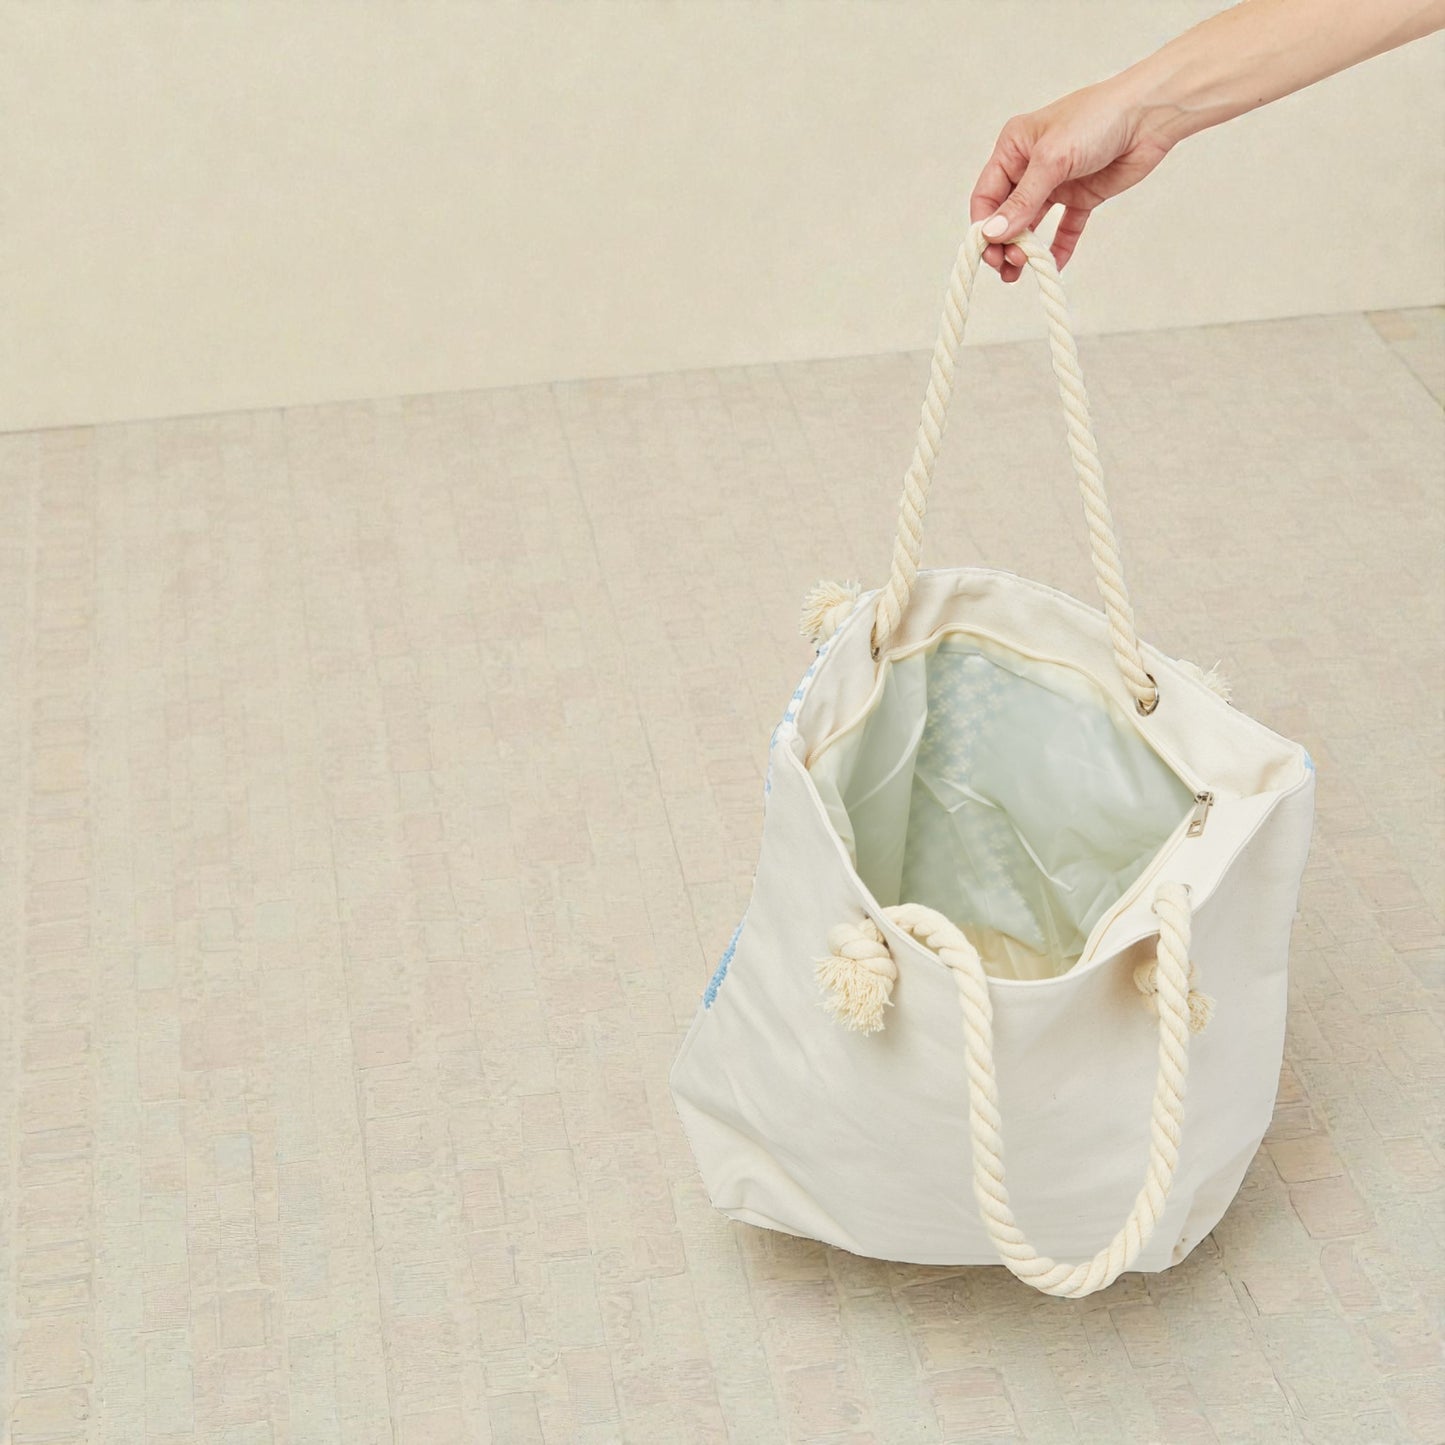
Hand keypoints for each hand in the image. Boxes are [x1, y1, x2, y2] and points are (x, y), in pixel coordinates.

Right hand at [969, 79, 1175, 280]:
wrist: (1150, 114)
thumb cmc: (1098, 119)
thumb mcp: (1051, 160)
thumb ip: (1022, 201)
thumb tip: (992, 233)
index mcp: (1014, 148)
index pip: (987, 195)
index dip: (984, 225)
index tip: (989, 252)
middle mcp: (1030, 166)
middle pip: (1006, 214)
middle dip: (1004, 242)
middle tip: (1009, 266)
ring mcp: (1056, 182)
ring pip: (1032, 224)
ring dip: (1026, 249)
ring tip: (1023, 271)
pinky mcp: (1082, 196)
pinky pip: (1065, 227)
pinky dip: (1059, 248)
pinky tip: (1053, 267)